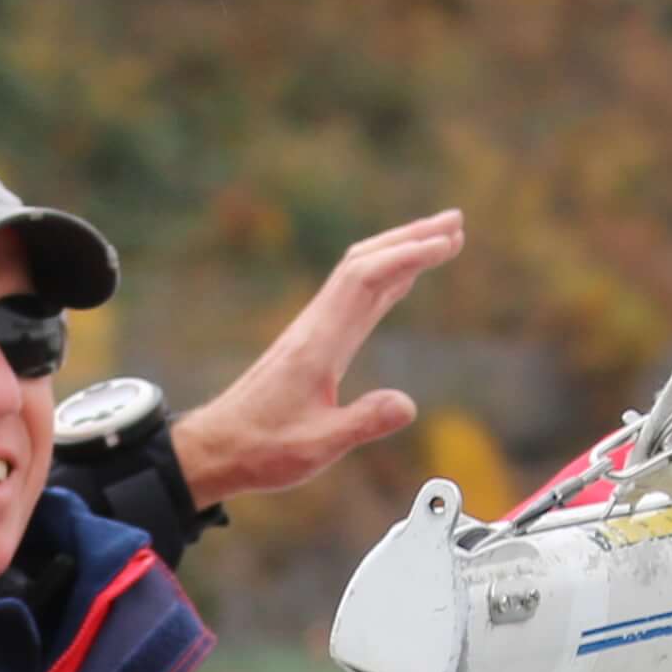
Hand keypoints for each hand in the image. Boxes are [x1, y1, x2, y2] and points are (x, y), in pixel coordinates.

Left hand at [171, 209, 463, 503]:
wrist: (217, 446)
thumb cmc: (262, 448)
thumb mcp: (318, 446)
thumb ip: (363, 423)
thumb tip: (408, 405)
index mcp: (319, 344)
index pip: (367, 280)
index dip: (409, 256)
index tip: (449, 243)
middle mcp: (316, 326)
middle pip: (365, 263)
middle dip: (411, 238)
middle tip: (455, 222)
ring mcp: (313, 331)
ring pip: (359, 275)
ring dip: (399, 252)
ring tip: (440, 239)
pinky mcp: (313, 342)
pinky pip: (354, 296)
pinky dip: (385, 278)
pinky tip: (403, 278)